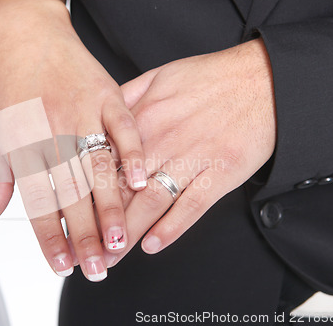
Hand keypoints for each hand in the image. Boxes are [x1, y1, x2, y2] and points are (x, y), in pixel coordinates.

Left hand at [0, 0, 146, 281]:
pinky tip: (141, 182)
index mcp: (22, 143)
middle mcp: (52, 131)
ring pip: (99, 167)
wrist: (30, 35)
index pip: (37, 200)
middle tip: (98, 267)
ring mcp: (82, 112)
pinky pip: (124, 127)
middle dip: (84, 234)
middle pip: (71, 192)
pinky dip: (133, 154)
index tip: (62, 265)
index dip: (48, 237)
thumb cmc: (10, 85)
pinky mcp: (107, 95)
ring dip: (111, 206)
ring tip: (120, 240)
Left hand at [104, 38, 275, 266]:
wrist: (262, 78)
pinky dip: (172, 227)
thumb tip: (100, 114)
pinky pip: (192, 205)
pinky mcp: (221, 172)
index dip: (85, 191)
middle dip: (100, 222)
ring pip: (151, 202)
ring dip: (128, 233)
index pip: (104, 161)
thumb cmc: (212, 77)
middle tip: (83, 247)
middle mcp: (162, 140)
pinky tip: (153, 244)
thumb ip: (127, 97)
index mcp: (143, 119)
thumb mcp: (159, 76)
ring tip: (110, 257)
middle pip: (122, 187)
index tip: (70, 213)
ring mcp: (192, 158)